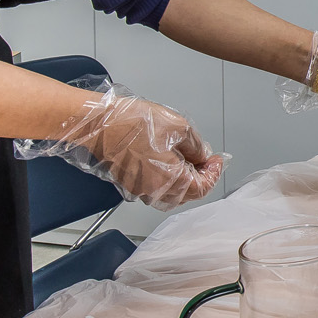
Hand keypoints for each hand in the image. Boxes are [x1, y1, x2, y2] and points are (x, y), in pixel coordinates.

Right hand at [62, 92, 222, 209]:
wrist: (100, 124)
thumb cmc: (133, 124)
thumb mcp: (179, 127)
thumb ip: (196, 146)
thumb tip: (202, 155)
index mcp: (171, 181)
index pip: (203, 187)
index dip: (214, 173)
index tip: (216, 160)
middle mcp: (155, 191)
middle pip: (188, 193)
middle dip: (200, 176)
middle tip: (205, 158)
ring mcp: (140, 189)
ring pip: (171, 192)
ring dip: (184, 178)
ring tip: (186, 156)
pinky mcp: (129, 183)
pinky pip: (156, 186)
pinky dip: (167, 177)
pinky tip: (168, 158)